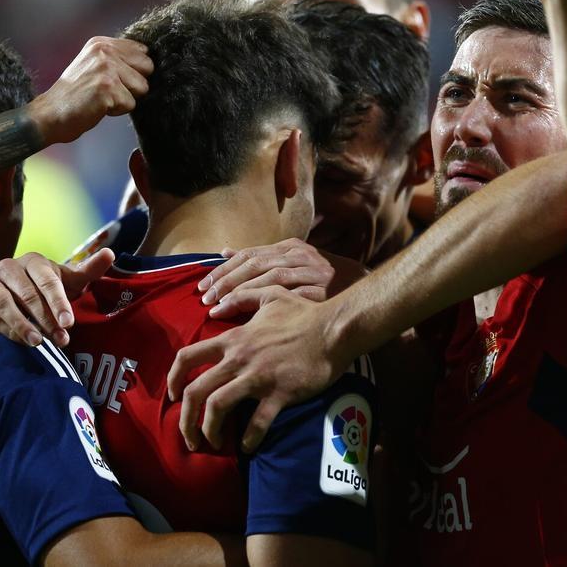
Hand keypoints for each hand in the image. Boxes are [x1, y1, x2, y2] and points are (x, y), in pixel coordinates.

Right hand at [0, 249, 114, 345]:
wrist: (12, 289)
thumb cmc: (47, 286)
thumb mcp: (69, 279)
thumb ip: (89, 269)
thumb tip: (110, 254)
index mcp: (34, 260)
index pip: (47, 281)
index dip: (58, 302)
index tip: (69, 323)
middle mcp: (9, 266)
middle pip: (27, 294)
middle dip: (45, 319)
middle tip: (60, 339)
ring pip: (5, 304)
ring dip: (22, 325)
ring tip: (38, 343)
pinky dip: (6, 329)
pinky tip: (22, 340)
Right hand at [28, 37, 152, 145]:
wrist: (49, 114)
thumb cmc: (74, 95)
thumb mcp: (93, 65)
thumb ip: (117, 58)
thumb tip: (150, 61)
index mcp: (102, 43)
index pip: (143, 51)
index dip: (134, 71)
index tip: (114, 80)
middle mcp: (105, 50)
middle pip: (148, 68)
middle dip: (134, 84)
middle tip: (108, 90)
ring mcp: (107, 68)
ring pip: (142, 88)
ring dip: (125, 99)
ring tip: (102, 98)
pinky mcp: (108, 88)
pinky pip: (131, 104)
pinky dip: (117, 111)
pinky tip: (98, 106)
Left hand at [167, 289, 347, 451]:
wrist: (334, 330)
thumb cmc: (304, 314)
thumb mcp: (271, 296)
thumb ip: (242, 298)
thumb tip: (216, 307)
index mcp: (233, 339)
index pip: (187, 357)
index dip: (173, 379)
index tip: (174, 396)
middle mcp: (239, 360)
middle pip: (196, 391)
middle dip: (185, 419)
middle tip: (188, 437)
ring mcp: (258, 378)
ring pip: (217, 407)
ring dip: (209, 431)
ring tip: (213, 443)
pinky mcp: (279, 394)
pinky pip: (257, 423)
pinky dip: (248, 439)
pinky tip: (247, 446)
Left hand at [196, 239, 361, 318]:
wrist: (363, 295)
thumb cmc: (323, 282)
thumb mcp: (293, 262)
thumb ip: (261, 257)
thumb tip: (224, 251)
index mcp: (291, 247)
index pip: (249, 255)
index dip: (223, 270)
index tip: (203, 286)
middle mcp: (301, 257)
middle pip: (255, 265)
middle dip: (227, 282)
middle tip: (205, 299)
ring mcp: (312, 274)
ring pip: (269, 279)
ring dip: (241, 294)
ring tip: (220, 308)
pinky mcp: (321, 293)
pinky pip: (288, 299)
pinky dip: (267, 308)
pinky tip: (250, 319)